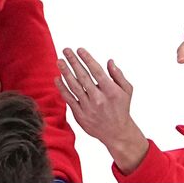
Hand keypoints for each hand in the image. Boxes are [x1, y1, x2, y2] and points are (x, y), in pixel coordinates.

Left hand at [56, 48, 147, 172]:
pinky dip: (62, 88)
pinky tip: (57, 78)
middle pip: (83, 77)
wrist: (117, 133)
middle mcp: (99, 99)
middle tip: (66, 50)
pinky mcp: (80, 115)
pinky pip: (69, 99)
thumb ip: (118, 75)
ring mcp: (88, 107)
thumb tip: (109, 61)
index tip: (79, 49)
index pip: (96, 71)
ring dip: (65, 72)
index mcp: (111, 91)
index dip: (87, 59)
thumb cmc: (122, 108)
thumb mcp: (127, 91)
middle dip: (73, 62)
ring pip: (74, 87)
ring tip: (59, 61)